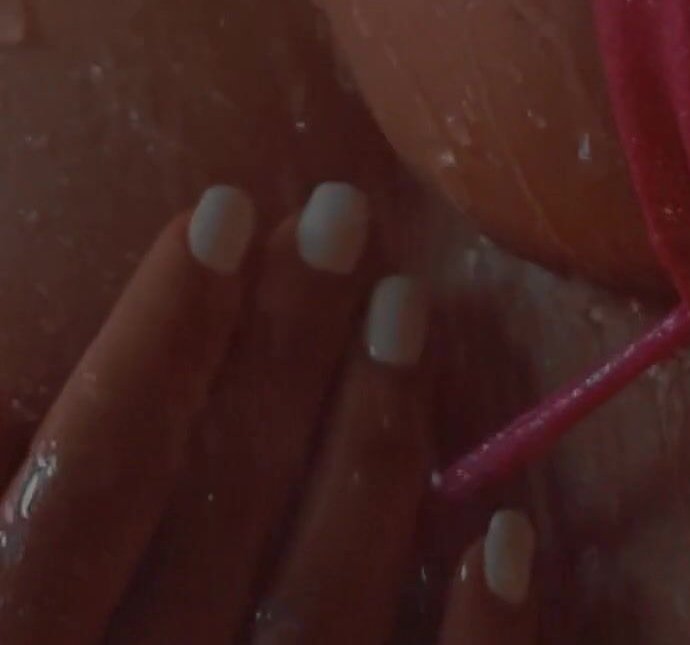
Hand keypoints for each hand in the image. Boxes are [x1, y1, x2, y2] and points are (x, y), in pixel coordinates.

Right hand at [0, 184, 539, 644]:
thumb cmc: (32, 644)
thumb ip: (14, 500)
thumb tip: (22, 401)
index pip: (83, 486)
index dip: (154, 345)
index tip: (222, 210)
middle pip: (216, 519)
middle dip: (282, 355)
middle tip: (342, 218)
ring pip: (325, 610)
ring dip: (376, 451)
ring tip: (412, 310)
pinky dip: (484, 643)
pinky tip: (518, 529)